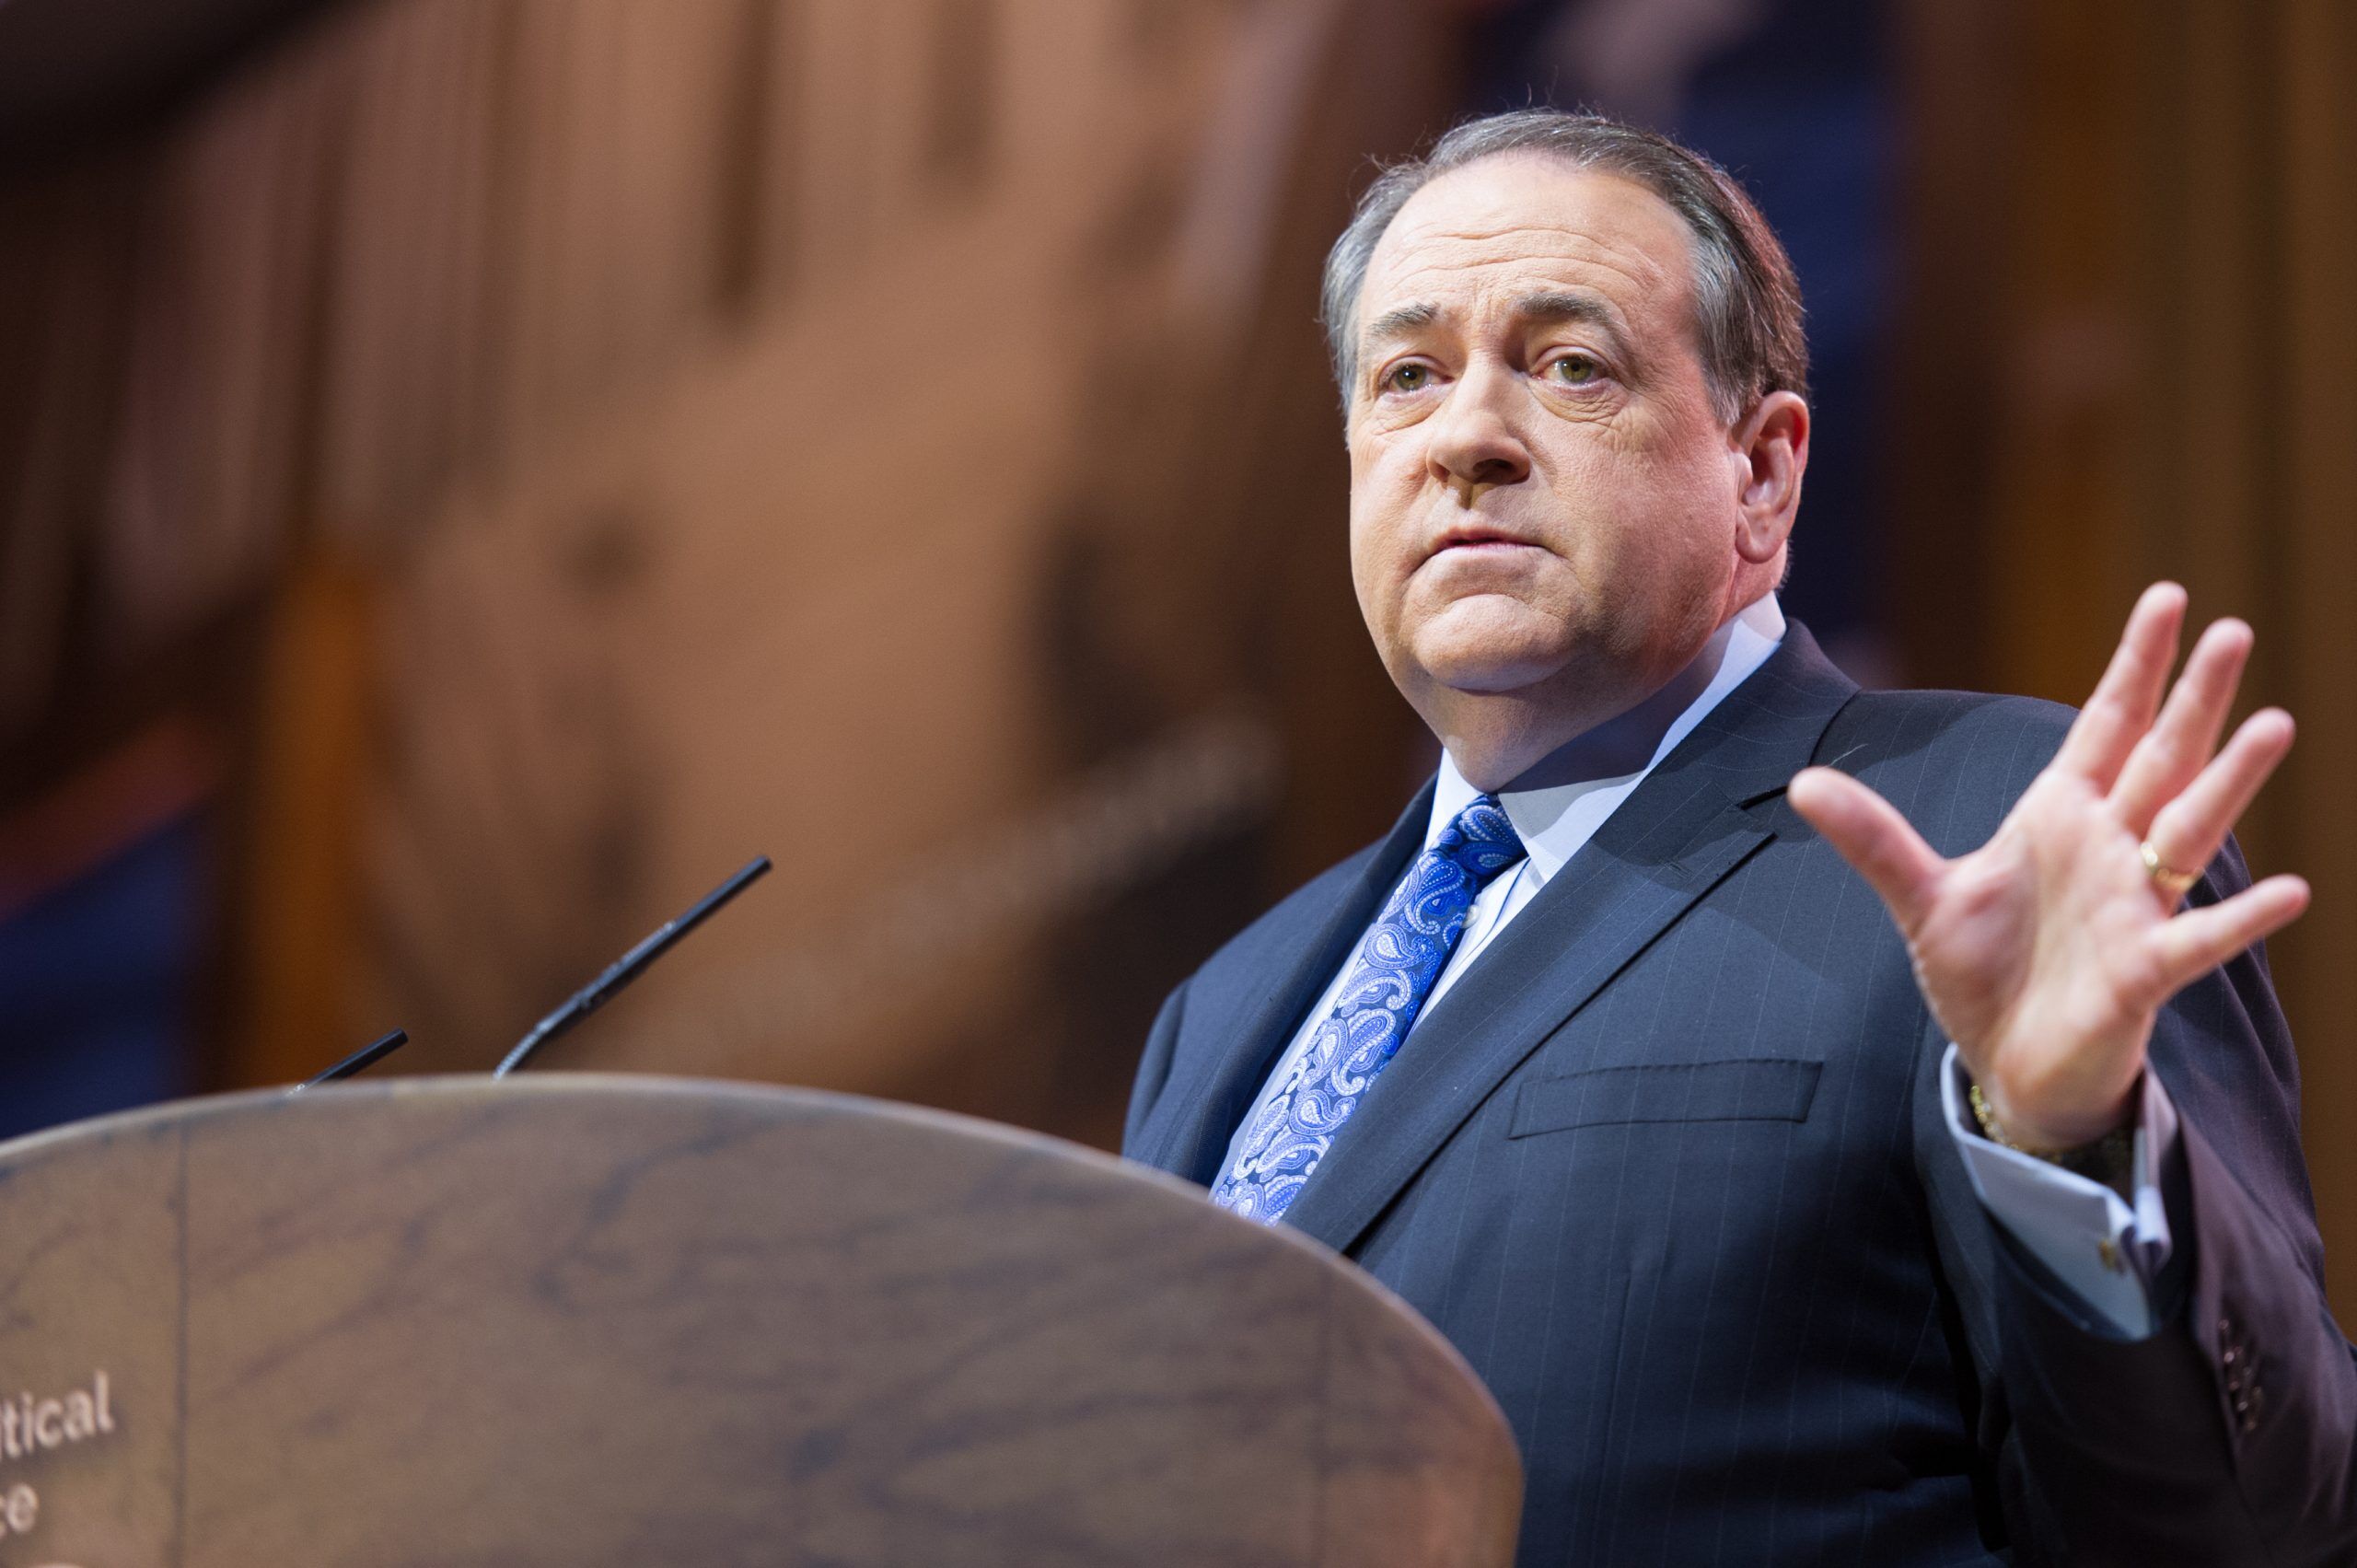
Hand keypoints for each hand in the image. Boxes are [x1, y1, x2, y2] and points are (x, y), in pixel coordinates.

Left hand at [1787, 583, 2309, 1149]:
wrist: (2005, 1064)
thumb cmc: (1982, 973)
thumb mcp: (1920, 897)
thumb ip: (1872, 838)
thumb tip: (1800, 782)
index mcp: (2060, 817)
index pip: (2107, 725)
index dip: (2135, 664)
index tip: (2167, 597)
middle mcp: (2109, 849)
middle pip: (2162, 758)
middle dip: (2194, 698)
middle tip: (2235, 629)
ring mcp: (2133, 907)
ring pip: (2192, 830)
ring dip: (2231, 780)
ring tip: (2276, 723)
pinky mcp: (2143, 972)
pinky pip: (2199, 941)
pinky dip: (2241, 918)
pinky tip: (2293, 890)